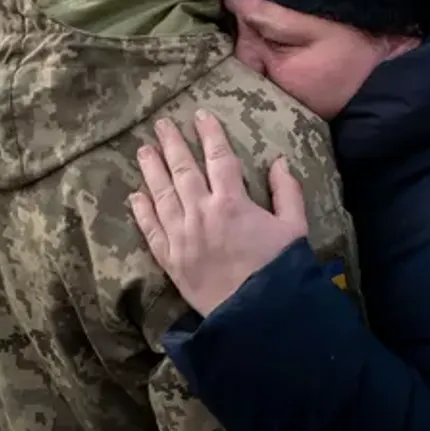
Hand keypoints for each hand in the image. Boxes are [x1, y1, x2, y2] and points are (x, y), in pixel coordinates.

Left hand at [130, 110, 307, 315]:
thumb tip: (278, 161)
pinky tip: (135, 196)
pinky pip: (151, 230)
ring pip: (161, 195)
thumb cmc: (279, 269)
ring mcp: (182, 236)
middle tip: (161, 124)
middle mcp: (201, 213)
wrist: (256, 315)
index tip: (200, 115)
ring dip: (151, 170)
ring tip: (143, 150)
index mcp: (232, 202)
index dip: (209, 134)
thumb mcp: (294, 227)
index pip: (218, 157)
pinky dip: (141, 211)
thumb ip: (287, 191)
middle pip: (182, 170)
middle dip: (171, 144)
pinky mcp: (170, 260)